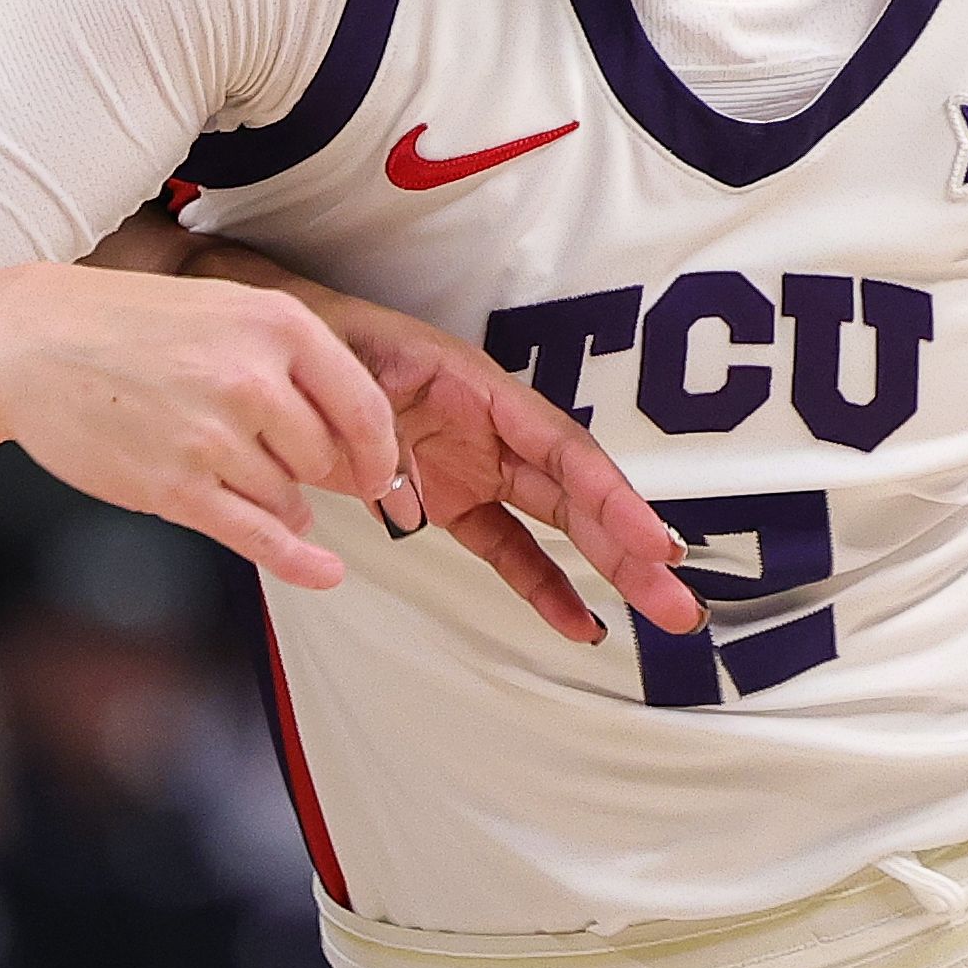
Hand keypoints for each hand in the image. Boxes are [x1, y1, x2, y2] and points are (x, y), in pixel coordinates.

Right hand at [0, 264, 400, 594]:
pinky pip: (258, 536)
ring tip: (219, 464)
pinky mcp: (176, 489)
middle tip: (262, 451)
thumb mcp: (224, 309)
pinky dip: (298, 561)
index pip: (362, 406)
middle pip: (324, 459)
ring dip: (273, 499)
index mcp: (275, 325)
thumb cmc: (123, 324)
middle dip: (306, 469)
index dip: (378, 452)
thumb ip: (293, 363)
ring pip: (288, 499)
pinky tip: (322, 571)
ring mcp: (213, 438)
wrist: (27, 345)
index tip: (380, 474)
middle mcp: (252, 379)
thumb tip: (350, 440)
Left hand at [302, 290, 705, 643]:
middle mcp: (495, 429)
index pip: (560, 448)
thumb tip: (406, 492)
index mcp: (480, 389)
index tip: (651, 541)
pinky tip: (578, 623)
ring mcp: (480, 467)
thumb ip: (379, 429)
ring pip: (559, 523)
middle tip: (678, 601)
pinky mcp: (456, 499)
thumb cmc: (328, 344)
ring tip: (659, 614)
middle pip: (578, 492)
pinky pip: (509, 548)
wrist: (290, 354)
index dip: (610, 496)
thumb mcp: (347, 372)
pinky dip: (542, 585)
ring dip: (609, 569)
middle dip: (632, 547)